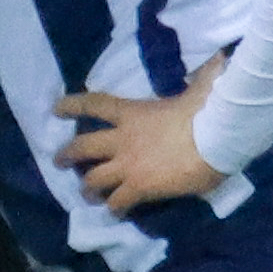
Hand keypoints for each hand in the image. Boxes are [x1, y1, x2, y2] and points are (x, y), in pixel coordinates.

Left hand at [56, 71, 224, 218]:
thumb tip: (216, 58)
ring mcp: (128, 165)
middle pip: (83, 146)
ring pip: (93, 179)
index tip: (56, 108)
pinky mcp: (139, 187)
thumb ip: (198, 78)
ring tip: (87, 194)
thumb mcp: (197, 90)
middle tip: (58, 160)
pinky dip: (114, 208)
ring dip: (87, 188)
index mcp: (133, 113)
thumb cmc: (209, 112)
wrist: (216, 140)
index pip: (95, 104)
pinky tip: (116, 213)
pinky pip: (118, 202)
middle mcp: (123, 139)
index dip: (73, 105)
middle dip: (67, 153)